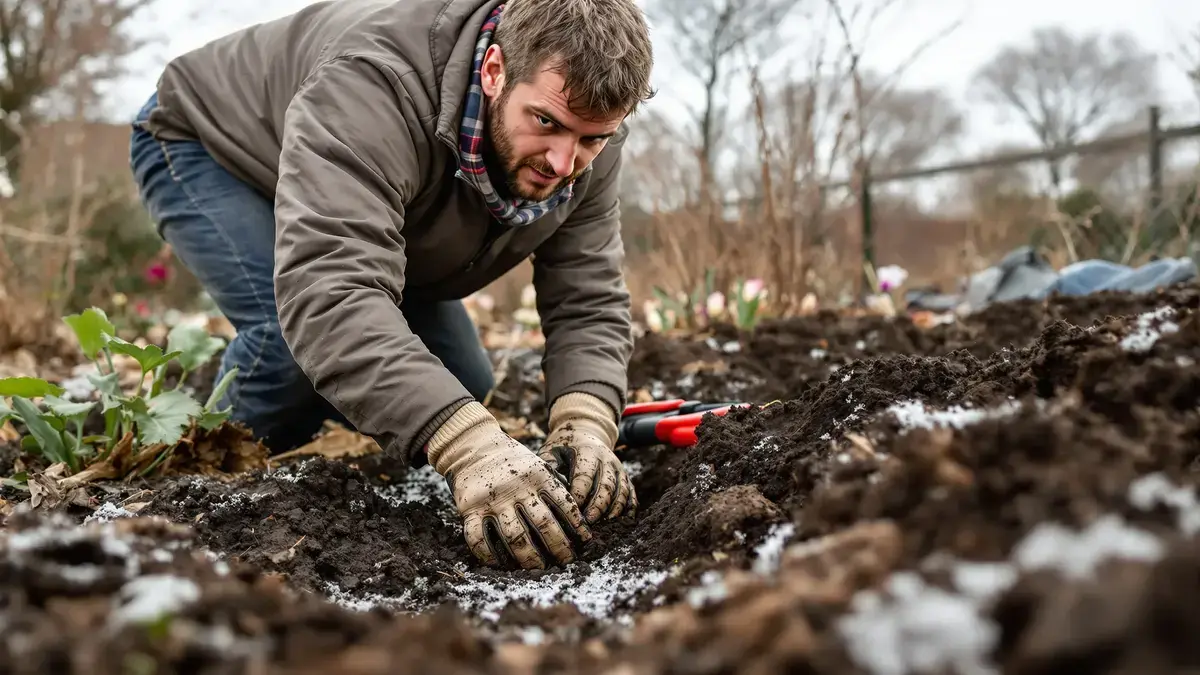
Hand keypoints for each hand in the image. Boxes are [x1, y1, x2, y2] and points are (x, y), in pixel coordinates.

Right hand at [426, 402, 591, 569]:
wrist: (473, 444)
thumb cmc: (511, 459)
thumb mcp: (536, 464)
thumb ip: (553, 485)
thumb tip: (577, 514)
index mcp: (537, 476)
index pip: (563, 503)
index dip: (576, 524)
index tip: (585, 540)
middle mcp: (517, 489)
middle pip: (543, 524)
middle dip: (559, 547)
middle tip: (567, 561)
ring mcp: (493, 501)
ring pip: (515, 537)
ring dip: (529, 557)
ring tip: (539, 568)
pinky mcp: (470, 509)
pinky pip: (478, 538)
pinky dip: (488, 555)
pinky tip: (499, 564)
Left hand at [537, 392, 635, 522]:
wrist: (587, 431)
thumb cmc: (565, 445)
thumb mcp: (552, 449)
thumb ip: (548, 465)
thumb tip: (543, 485)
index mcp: (587, 452)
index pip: (584, 476)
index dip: (580, 494)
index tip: (572, 510)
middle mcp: (606, 459)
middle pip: (606, 485)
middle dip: (598, 505)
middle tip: (589, 522)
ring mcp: (617, 467)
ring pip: (621, 490)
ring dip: (614, 508)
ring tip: (605, 523)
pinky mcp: (624, 475)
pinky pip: (630, 492)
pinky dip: (628, 506)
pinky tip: (623, 520)